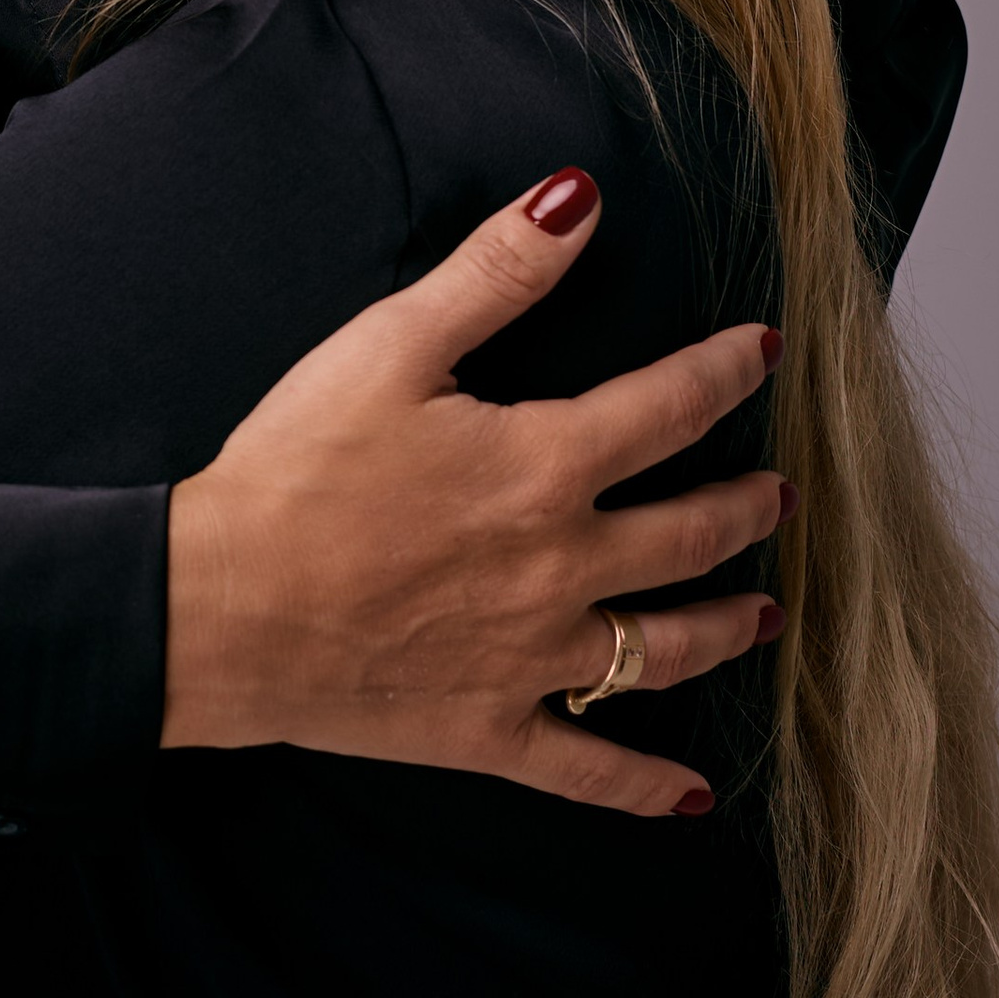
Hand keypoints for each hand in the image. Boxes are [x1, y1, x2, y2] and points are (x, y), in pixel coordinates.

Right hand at [164, 170, 784, 814]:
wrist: (219, 608)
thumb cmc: (293, 471)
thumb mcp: (389, 345)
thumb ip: (496, 272)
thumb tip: (580, 198)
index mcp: (543, 465)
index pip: (670, 409)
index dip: (724, 373)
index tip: (762, 352)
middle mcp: (563, 566)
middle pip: (690, 534)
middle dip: (745, 506)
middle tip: (779, 493)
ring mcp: (533, 658)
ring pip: (664, 650)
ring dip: (724, 627)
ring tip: (763, 615)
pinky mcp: (490, 728)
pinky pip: (589, 767)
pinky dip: (647, 789)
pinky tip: (691, 798)